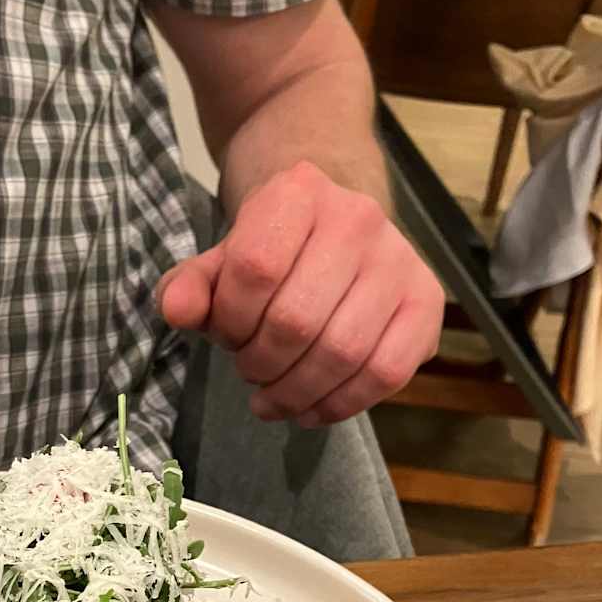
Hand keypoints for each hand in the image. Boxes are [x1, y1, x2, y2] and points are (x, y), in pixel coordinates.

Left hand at [156, 161, 442, 426]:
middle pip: (297, 321)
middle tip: (250, 372)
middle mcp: (358, 217)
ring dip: (295, 392)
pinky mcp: (427, 301)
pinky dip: (341, 404)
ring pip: (342, 353)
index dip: (231, 321)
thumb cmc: (271, 251)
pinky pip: (385, 372)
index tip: (226, 337)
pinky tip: (311, 408)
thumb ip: (192, 286)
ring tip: (273, 397)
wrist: (335, 226)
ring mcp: (399, 259)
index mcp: (297, 192)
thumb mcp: (222, 261)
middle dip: (261, 364)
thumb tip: (175, 310)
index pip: (255, 269)